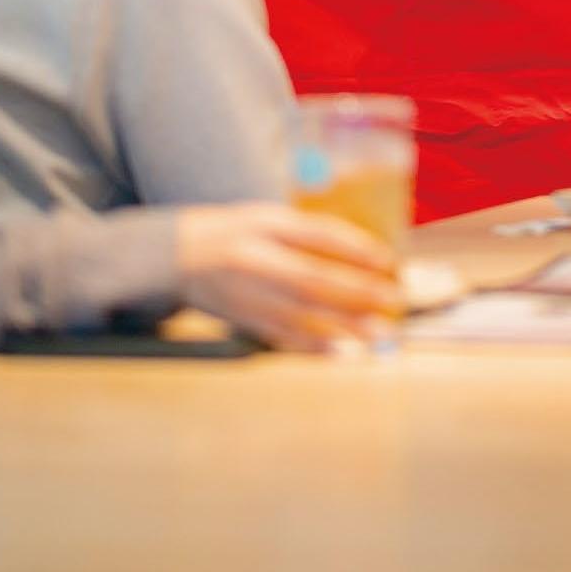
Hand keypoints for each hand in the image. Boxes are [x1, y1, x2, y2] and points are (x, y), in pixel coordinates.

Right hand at [174, 204, 403, 351]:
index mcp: (262, 232)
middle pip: (312, 282)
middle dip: (356, 293)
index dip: (353, 248)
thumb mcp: (269, 218)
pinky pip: (283, 337)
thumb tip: (362, 250)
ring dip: (343, 326)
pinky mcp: (244, 321)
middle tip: (394, 300)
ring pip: (301, 315)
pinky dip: (313, 346)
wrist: (176, 258)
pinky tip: (340, 352)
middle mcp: (255, 266)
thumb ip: (310, 232)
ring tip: (379, 334)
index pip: (315, 238)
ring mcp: (248, 297)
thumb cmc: (234, 231)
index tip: (387, 259)